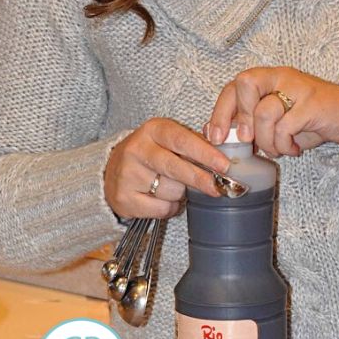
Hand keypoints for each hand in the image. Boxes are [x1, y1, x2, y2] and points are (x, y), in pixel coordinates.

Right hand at [105, 118, 231, 219]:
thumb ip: (197, 143)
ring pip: (171, 190)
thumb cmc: (154, 154)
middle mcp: (137, 149)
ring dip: (181, 193)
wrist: (112, 171)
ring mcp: (127, 174)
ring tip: (173, 186)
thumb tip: (226, 153)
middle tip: (218, 187)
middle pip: (176, 167)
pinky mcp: (123, 197)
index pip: (183, 140)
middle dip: (201, 179)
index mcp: (154, 129)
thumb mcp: (171, 140)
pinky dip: (169, 207)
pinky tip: (161, 198)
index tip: (225, 165)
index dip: (206, 154)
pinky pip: (161, 208)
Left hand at [206, 66, 338, 157]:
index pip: (234, 86)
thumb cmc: (311, 119)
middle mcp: (281, 77)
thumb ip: (250, 123)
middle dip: (240, 117)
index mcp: (269, 78)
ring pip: (264, 113)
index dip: (220, 112)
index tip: (216, 137)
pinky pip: (285, 126)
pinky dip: (284, 144)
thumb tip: (216, 134)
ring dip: (267, 141)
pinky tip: (292, 149)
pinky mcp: (312, 103)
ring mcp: (297, 87)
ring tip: (278, 150)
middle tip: (248, 140)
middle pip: (245, 84)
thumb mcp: (277, 120)